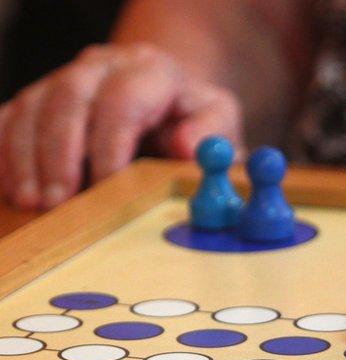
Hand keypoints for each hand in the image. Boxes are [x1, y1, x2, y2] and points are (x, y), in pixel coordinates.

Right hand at [0, 43, 242, 208]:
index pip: (124, 99)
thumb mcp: (218, 123)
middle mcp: (102, 65)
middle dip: (60, 152)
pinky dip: (6, 153)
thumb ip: (212, 133)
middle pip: (69, 96)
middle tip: (59, 201)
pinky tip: (13, 189)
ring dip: (28, 158)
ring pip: (32, 107)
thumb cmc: (194, 122)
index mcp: (152, 70)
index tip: (108, 186)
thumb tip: (189, 146)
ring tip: (34, 203)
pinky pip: (9, 118)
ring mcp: (65, 78)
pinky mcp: (39, 99)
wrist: (167, 106)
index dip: (111, 143)